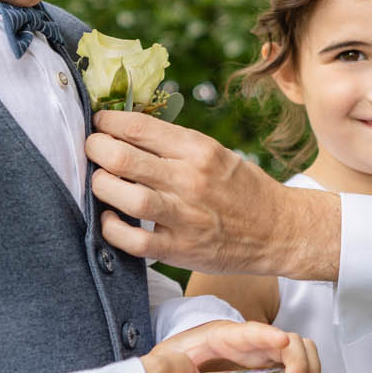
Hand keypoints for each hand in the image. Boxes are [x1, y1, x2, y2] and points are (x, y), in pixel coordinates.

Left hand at [86, 111, 338, 280]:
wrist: (280, 231)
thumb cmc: (244, 190)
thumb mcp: (216, 154)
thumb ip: (176, 145)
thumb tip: (127, 131)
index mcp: (199, 149)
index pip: (140, 127)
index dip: (108, 123)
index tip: (99, 124)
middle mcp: (191, 179)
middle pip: (125, 157)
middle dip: (96, 149)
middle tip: (91, 149)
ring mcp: (186, 216)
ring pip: (128, 197)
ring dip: (102, 186)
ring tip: (99, 181)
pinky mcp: (181, 249)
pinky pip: (135, 241)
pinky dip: (113, 229)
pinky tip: (109, 218)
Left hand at [168, 318, 328, 372]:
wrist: (179, 363)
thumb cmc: (176, 359)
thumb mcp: (168, 361)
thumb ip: (174, 367)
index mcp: (226, 336)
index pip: (252, 331)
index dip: (269, 334)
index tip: (283, 341)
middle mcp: (254, 342)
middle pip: (290, 341)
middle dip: (299, 362)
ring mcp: (267, 356)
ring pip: (304, 356)